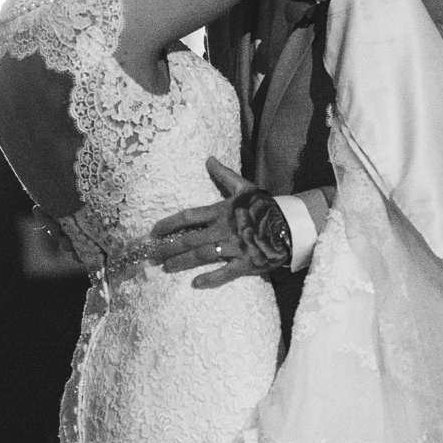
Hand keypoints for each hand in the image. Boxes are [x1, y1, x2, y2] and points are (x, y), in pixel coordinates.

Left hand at [144, 158, 278, 286]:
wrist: (291, 223)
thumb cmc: (266, 206)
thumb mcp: (244, 187)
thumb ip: (224, 174)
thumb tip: (208, 158)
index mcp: (221, 211)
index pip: (188, 217)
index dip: (169, 224)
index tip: (154, 232)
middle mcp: (223, 230)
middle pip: (189, 239)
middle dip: (168, 248)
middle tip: (150, 256)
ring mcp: (234, 247)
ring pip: (202, 256)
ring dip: (182, 262)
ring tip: (166, 268)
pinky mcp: (246, 263)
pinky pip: (225, 273)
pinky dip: (210, 279)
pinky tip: (195, 284)